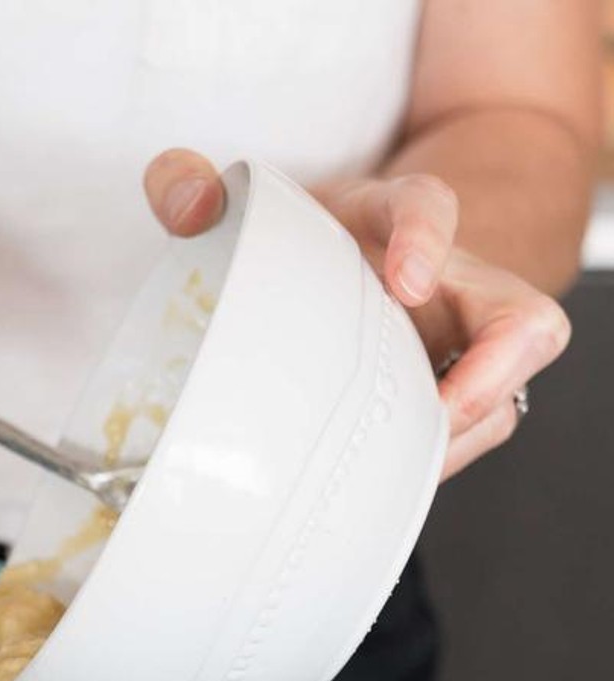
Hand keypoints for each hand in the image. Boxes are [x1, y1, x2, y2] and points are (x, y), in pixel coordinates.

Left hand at [143, 149, 570, 478]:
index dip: (426, 240)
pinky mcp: (452, 394)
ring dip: (455, 433)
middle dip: (492, 367)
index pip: (428, 206)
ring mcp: (459, 344)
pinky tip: (377, 473)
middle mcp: (447, 283)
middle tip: (437, 405)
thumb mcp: (245, 201)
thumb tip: (188, 205)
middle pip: (519, 317)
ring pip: (502, 392)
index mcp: (391, 220)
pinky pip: (471, 433)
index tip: (408, 281)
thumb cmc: (298, 239)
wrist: (353, 261)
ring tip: (391, 455)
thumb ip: (190, 182)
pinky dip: (434, 459)